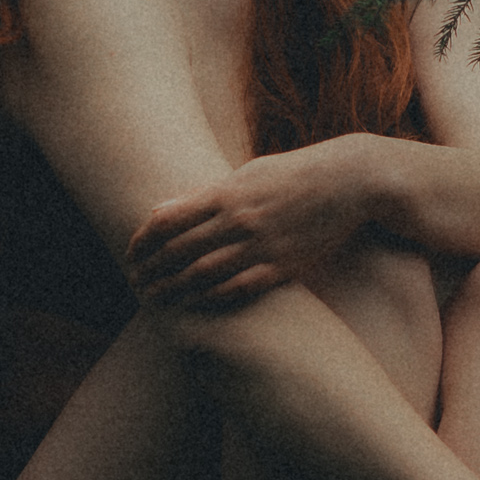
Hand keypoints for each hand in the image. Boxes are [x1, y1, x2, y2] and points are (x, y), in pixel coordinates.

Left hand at [125, 139, 391, 310]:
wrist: (349, 180)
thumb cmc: (292, 174)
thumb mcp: (246, 173)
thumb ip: (204, 195)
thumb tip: (161, 210)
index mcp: (226, 192)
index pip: (168, 220)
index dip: (143, 240)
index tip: (131, 253)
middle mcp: (239, 219)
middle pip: (180, 251)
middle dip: (151, 269)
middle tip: (134, 282)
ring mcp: (261, 245)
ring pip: (204, 275)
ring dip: (174, 290)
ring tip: (155, 300)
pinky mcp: (283, 266)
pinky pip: (239, 289)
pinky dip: (212, 299)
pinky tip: (196, 306)